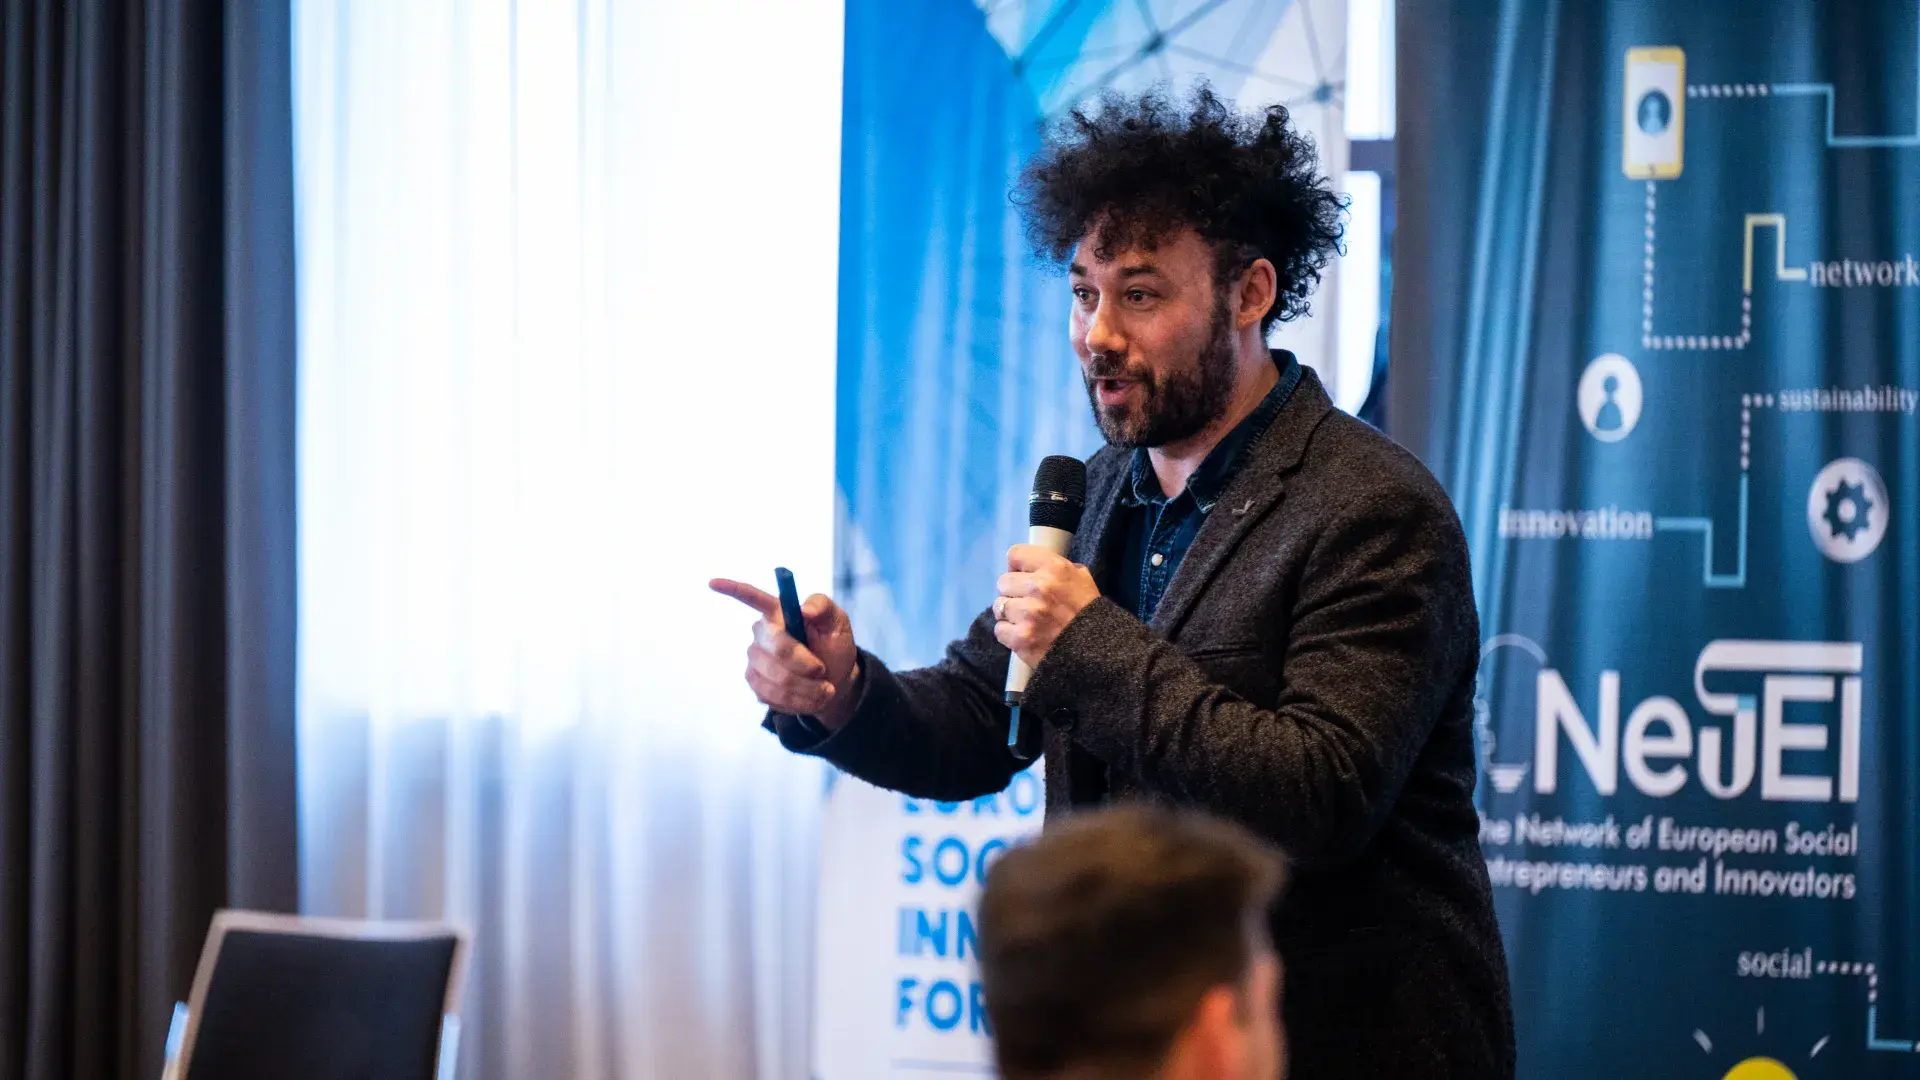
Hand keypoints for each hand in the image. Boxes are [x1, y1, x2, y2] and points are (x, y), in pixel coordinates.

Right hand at [709, 578, 860, 729]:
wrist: (836, 680)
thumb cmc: (833, 645)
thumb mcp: (838, 623)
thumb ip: (824, 608)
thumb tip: (804, 610)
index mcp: (778, 612)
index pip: (751, 597)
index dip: (731, 589)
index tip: (712, 582)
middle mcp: (761, 634)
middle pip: (776, 650)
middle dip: (805, 666)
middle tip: (823, 672)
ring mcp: (755, 660)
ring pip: (776, 679)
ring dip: (806, 689)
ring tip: (825, 689)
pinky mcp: (756, 684)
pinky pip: (772, 696)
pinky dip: (798, 701)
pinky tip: (811, 697)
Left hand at [993, 545, 1099, 669]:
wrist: (1097, 652)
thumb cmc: (1088, 613)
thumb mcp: (1081, 579)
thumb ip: (1058, 567)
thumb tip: (1033, 565)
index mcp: (1054, 568)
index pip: (1016, 554)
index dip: (1016, 566)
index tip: (1021, 575)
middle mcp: (1038, 587)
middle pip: (1003, 582)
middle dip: (1013, 592)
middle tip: (1026, 602)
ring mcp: (1028, 614)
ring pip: (999, 606)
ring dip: (1010, 614)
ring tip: (1025, 621)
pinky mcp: (1020, 638)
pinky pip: (999, 629)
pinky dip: (1009, 634)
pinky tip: (1023, 635)